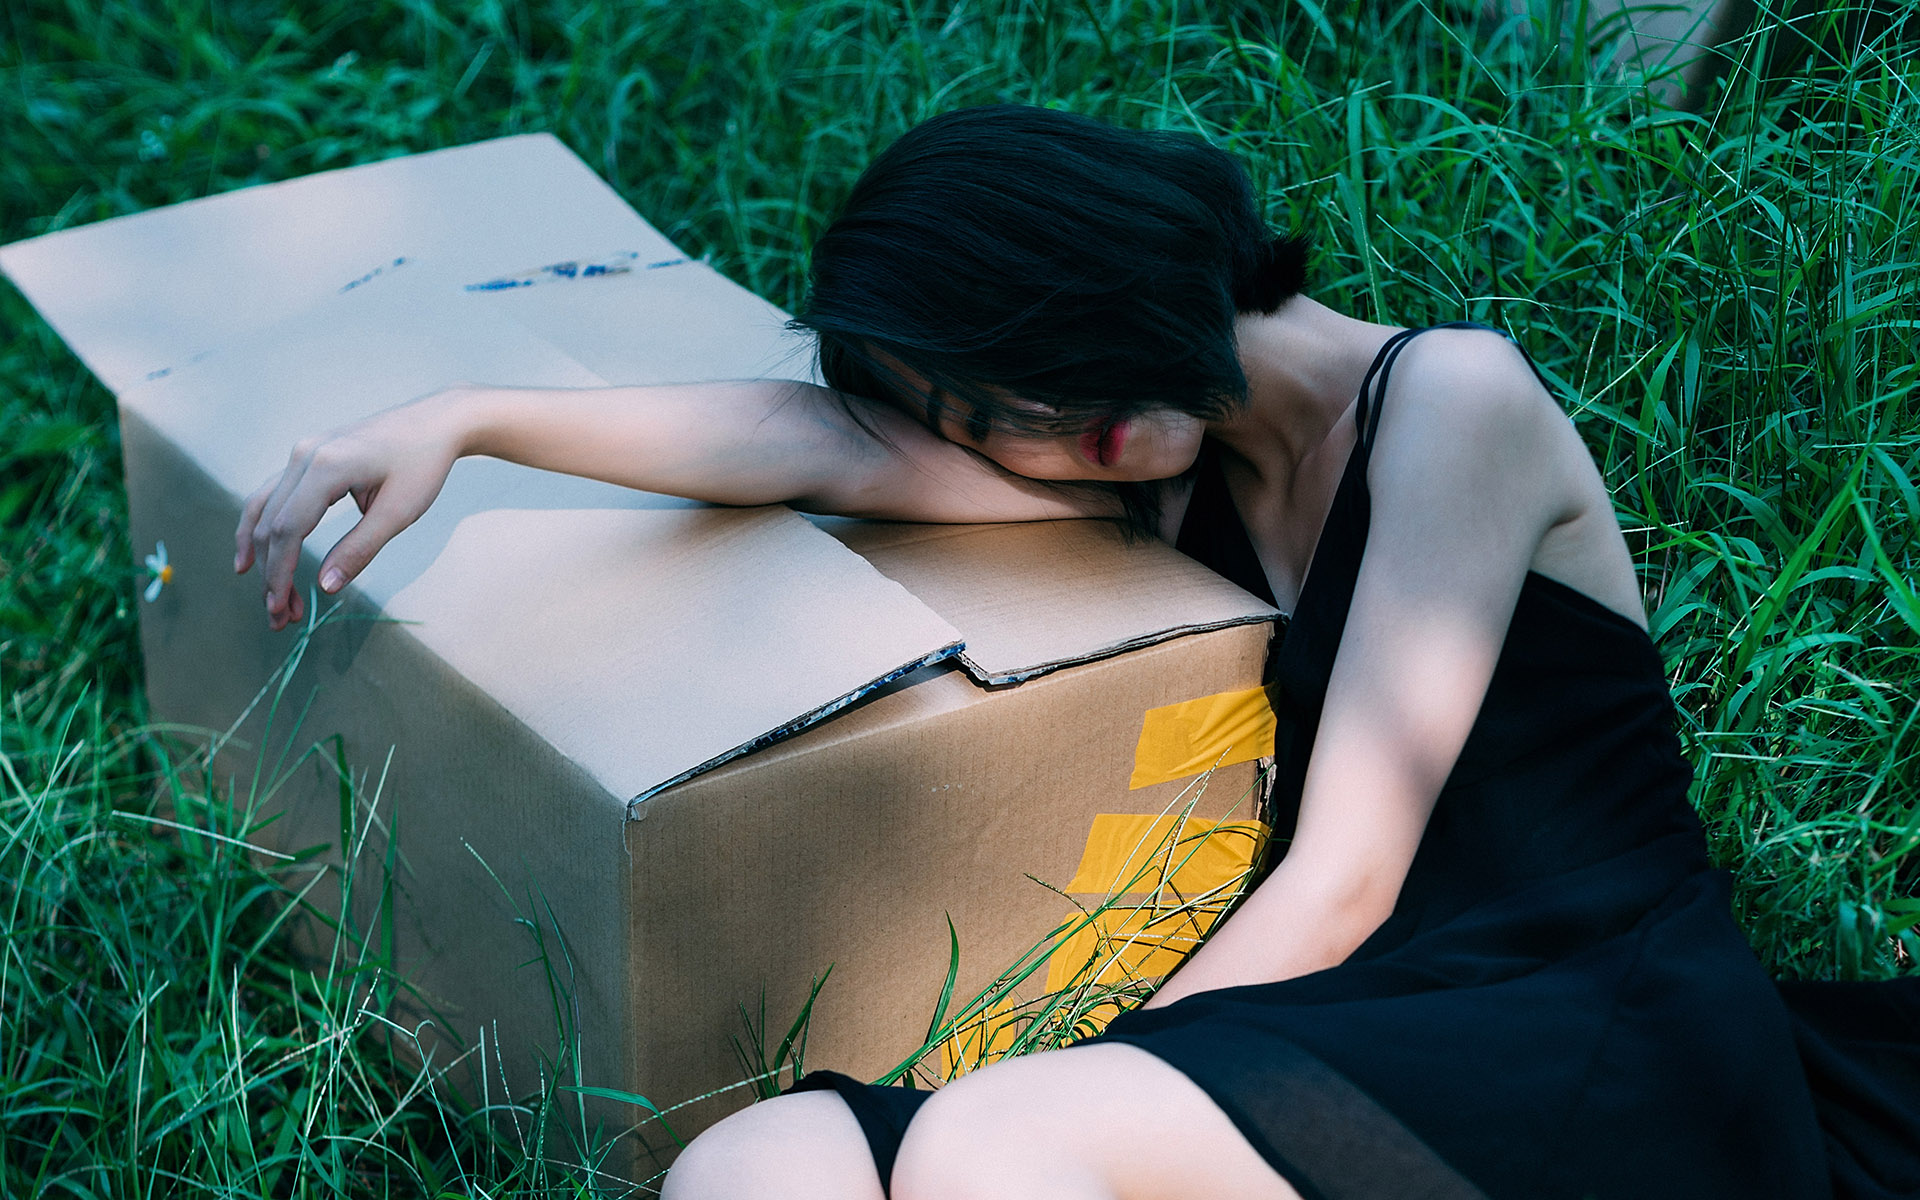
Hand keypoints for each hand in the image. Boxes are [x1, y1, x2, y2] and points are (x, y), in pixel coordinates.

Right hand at [235, 389, 468, 629]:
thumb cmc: (423, 465)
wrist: (435, 423)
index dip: (280, 572)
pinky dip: (262, 527)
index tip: (281, 608)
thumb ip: (360, 549)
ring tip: (270, 597)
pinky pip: (272, 495)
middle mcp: (304, 455)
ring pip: (263, 509)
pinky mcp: (306, 457)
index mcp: (327, 466)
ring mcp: (302, 452)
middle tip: (279, 617)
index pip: (287, 528)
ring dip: (262, 555)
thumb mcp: (398, 513)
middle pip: (270, 523)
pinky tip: (255, 557)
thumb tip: (324, 587)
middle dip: (271, 573)